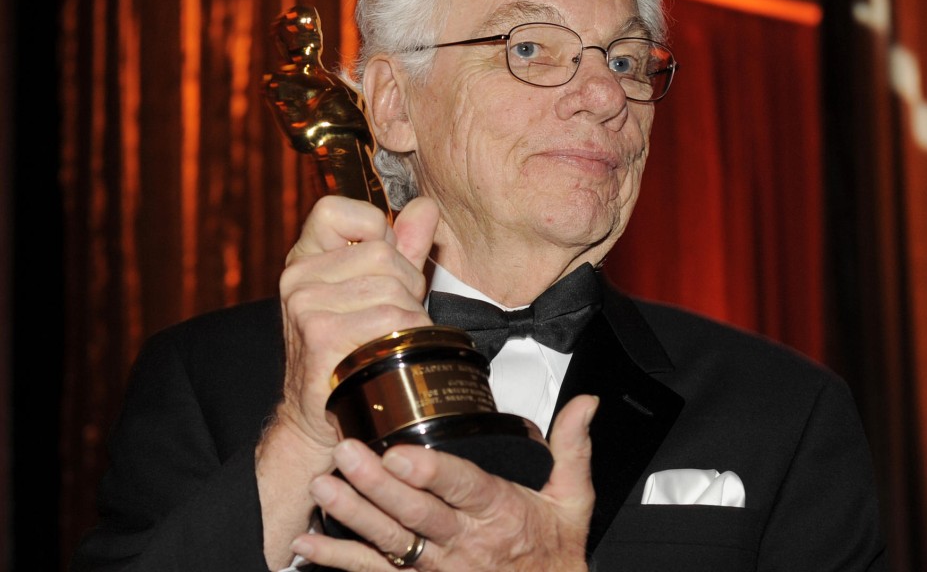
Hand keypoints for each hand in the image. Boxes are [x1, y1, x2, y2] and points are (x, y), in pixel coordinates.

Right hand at [276, 195, 439, 452]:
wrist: (320, 414)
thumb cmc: (352, 348)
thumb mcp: (377, 288)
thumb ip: (402, 246)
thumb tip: (425, 205)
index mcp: (306, 258)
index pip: (340, 210)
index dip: (375, 232)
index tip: (379, 266)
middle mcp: (298, 278)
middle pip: (383, 255)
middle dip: (405, 287)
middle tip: (392, 319)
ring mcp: (305, 307)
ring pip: (393, 291)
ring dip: (409, 318)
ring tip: (390, 340)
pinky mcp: (321, 338)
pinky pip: (392, 322)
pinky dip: (408, 339)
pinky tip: (391, 355)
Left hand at [292, 394, 598, 571]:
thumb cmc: (554, 552)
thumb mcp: (574, 499)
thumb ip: (572, 447)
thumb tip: (585, 403)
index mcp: (500, 512)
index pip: (463, 488)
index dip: (430, 471)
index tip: (400, 451)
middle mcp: (464, 543)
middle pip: (416, 514)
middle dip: (377, 485)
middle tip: (347, 454)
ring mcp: (438, 569)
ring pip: (389, 543)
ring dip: (352, 516)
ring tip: (324, 487)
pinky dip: (339, 559)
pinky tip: (308, 544)